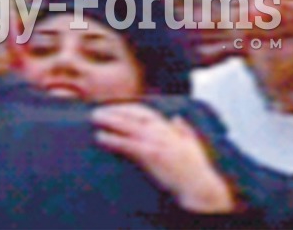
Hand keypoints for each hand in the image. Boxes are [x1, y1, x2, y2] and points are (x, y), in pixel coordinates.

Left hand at [91, 104, 233, 212]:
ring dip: (109, 121)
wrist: (198, 184)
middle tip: (97, 112)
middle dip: (113, 111)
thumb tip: (177, 118)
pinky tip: (101, 137)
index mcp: (168, 128)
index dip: (126, 108)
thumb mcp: (192, 143)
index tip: (113, 107)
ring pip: (127, 126)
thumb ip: (184, 129)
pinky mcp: (149, 154)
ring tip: (95, 120)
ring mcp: (154, 141)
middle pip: (131, 116)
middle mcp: (160, 131)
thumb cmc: (195, 167)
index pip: (143, 111)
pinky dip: (112, 139)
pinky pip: (126, 144)